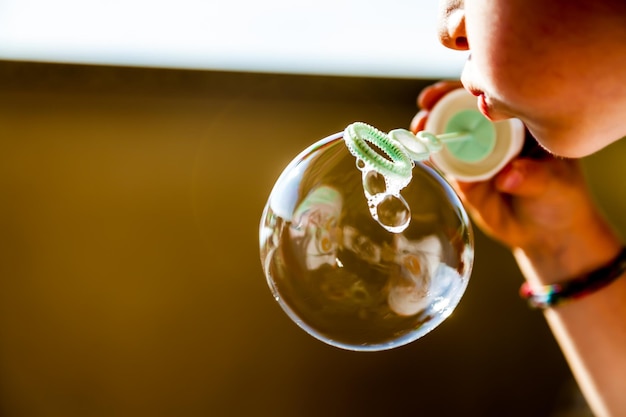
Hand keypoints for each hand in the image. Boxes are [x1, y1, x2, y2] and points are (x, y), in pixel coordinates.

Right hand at [411, 82, 621, 282]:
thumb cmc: (561, 197)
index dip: (468, 87)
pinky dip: (433, 157)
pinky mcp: (463, 177)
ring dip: (430, 129)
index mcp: (520, 121)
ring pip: (447, 134)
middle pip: (462, 110)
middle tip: (427, 108)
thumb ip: (533, 178)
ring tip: (420, 131)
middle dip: (440, 104)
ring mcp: (476, 154)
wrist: (548, 232)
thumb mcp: (554, 183)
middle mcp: (494, 133)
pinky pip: (445, 163)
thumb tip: (508, 177)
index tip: (453, 89)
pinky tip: (426, 156)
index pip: (492, 95)